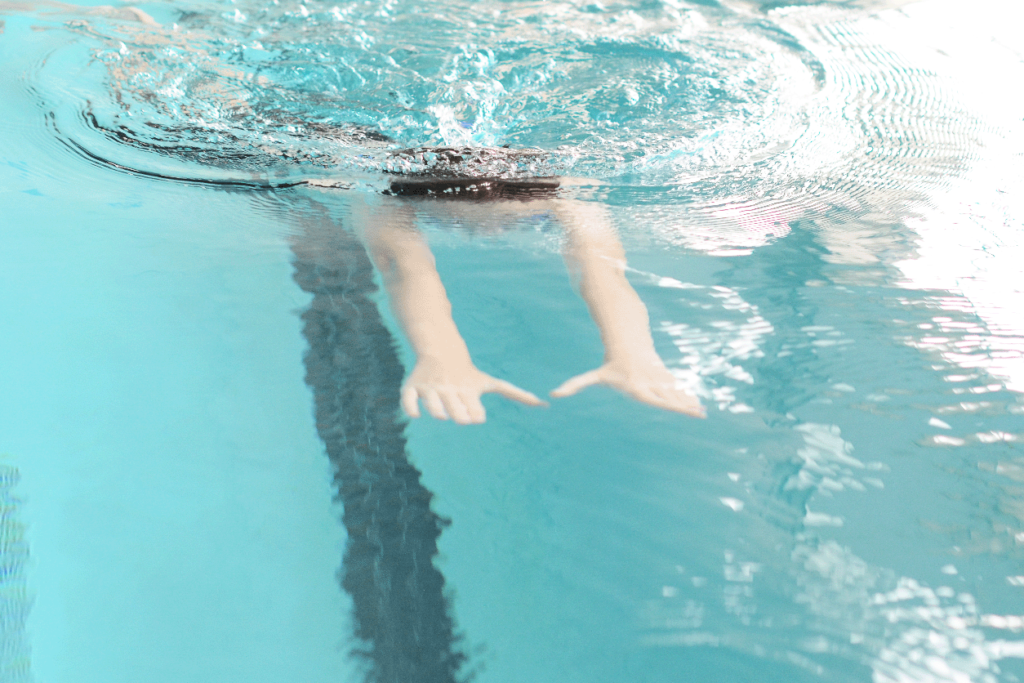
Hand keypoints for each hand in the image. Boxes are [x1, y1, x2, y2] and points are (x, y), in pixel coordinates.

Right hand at [402, 358, 546, 424]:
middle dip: (459, 415)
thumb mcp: (491, 382)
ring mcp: (431, 388)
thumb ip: (516, 394)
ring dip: (438, 411)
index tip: (478, 415)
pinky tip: (417, 415)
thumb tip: (545, 404)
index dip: (476, 414)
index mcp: (468, 390)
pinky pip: (408, 399)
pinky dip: (411, 408)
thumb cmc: (470, 374)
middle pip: (455, 409)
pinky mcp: (412, 386)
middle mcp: (450, 389)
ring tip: (442, 414)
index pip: (474, 409)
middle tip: (460, 416)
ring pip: (432, 404)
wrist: (442, 352)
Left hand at [551, 358, 705, 417]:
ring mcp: (659, 379)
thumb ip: (574, 385)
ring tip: (701, 412)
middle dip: (683, 405)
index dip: (667, 404)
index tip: (677, 408)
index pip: (653, 398)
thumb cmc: (609, 365)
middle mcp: (650, 383)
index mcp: (636, 386)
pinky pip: (678, 388)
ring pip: (675, 392)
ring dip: (688, 402)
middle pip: (668, 396)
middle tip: (698, 414)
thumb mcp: (593, 376)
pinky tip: (698, 405)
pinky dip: (687, 396)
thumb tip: (553, 394)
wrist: (627, 343)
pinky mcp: (665, 376)